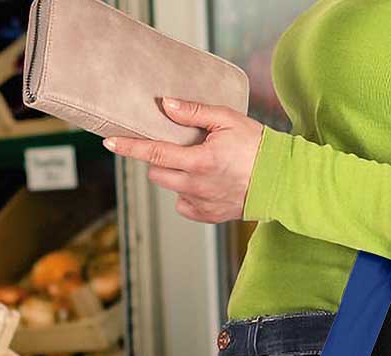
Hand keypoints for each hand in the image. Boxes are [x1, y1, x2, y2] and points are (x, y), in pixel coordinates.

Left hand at [103, 97, 263, 222]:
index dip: (129, 147)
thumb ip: (193, 112)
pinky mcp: (208, 216)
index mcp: (199, 161)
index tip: (110, 143)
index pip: (154, 153)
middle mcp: (196, 186)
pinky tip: (205, 183)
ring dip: (175, 175)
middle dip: (159, 159)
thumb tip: (165, 105)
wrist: (281, 181)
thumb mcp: (227, 119)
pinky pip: (184, 205)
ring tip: (198, 164)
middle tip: (177, 147)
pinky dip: (188, 193)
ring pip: (171, 188)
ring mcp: (201, 204)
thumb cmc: (257, 146)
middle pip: (157, 173)